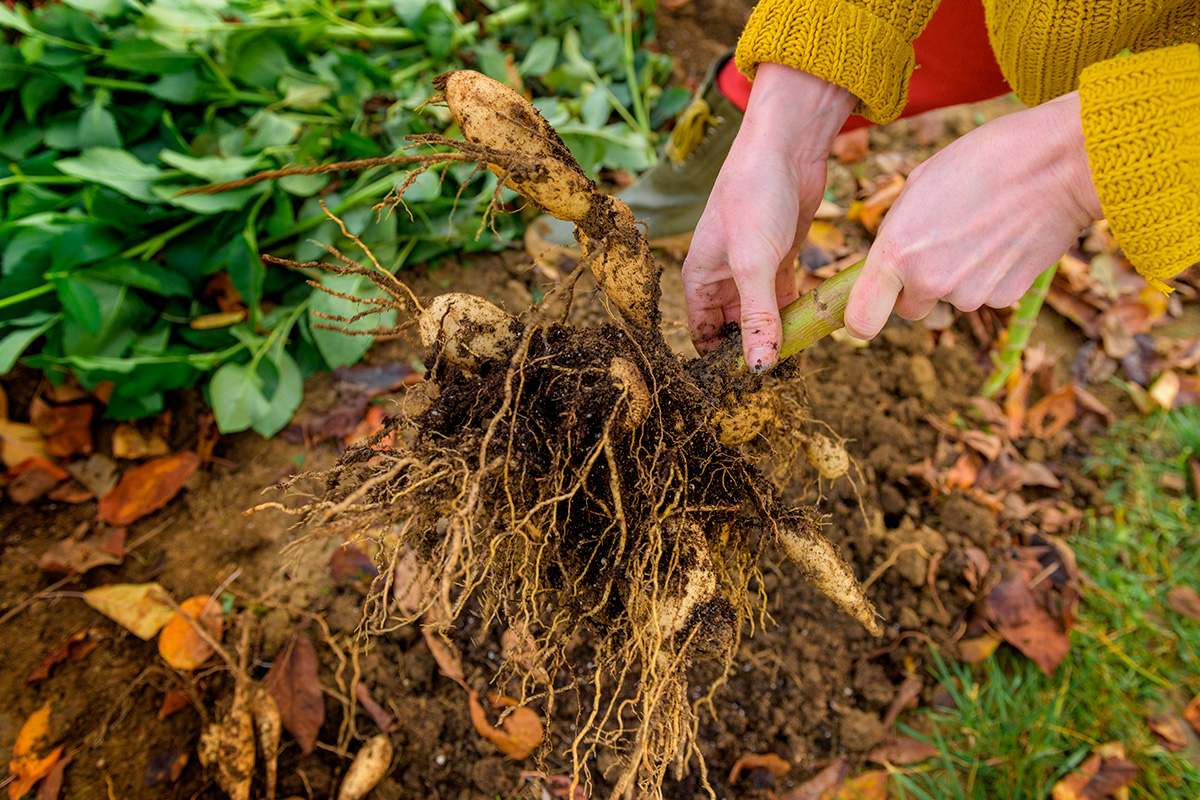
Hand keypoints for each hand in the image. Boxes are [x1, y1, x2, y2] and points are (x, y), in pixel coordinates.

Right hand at [683, 64, 855, 371]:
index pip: (702, 334)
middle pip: (734, 331)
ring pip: (764, 317)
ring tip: (802, 362)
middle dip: (755, 353)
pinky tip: (815, 332)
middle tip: (783, 383)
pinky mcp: (782, 260)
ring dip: (781, 337)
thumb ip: (757, 318)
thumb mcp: (753, 263)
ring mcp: (754, 270)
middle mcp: (723, 278)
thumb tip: (759, 368)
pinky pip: (787, 300)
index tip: (747, 388)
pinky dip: (798, 315)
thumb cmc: (753, 196)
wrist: (787, 146)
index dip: (719, 361)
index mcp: (700, 279)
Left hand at [844, 92, 1103, 338]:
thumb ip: (897, 233)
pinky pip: (986, 294)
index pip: (860, 319)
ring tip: (982, 227)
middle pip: (910, 308)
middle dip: (918, 287)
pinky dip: (992, 274)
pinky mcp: (1005, 297)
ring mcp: (969, 294)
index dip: (861, 319)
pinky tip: (1005, 237)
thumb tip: (890, 262)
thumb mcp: (919, 185)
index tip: (865, 314)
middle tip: (942, 244)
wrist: (1059, 162)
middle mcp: (928, 281)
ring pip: (952, 298)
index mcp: (895, 252)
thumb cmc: (984, 160)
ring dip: (960, 275)